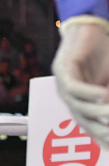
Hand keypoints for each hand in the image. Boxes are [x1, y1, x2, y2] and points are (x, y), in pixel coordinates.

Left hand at [51, 16, 108, 147]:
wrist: (90, 28)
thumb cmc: (103, 54)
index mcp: (78, 100)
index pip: (90, 124)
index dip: (101, 137)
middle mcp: (68, 96)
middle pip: (83, 119)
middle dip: (99, 130)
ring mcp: (63, 84)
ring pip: (78, 105)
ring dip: (97, 112)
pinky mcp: (62, 69)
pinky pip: (75, 87)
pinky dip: (90, 93)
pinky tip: (105, 95)